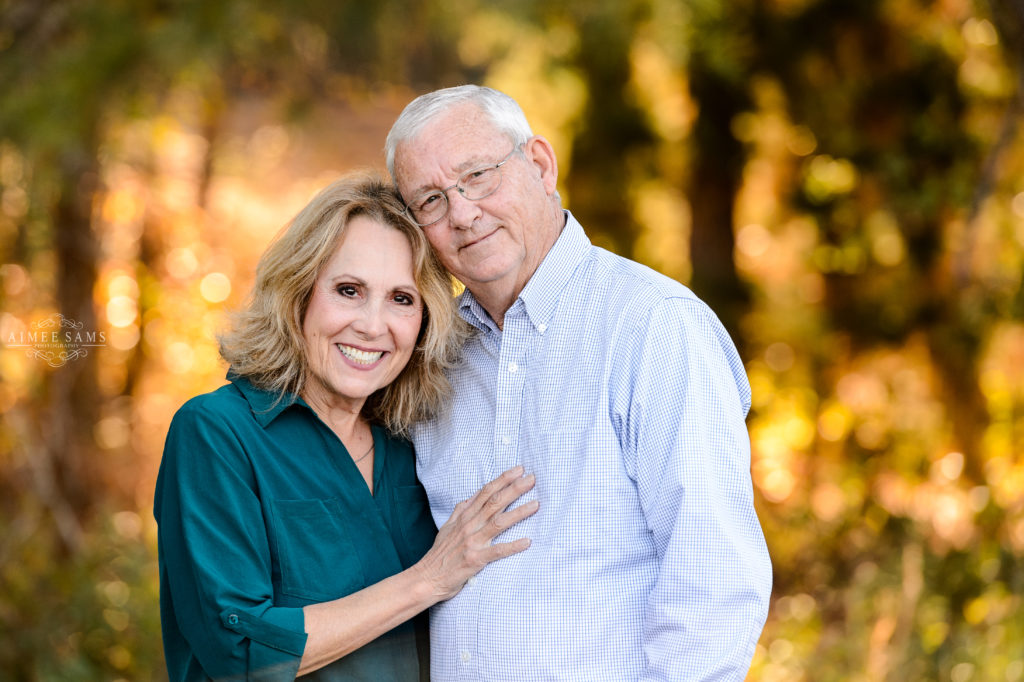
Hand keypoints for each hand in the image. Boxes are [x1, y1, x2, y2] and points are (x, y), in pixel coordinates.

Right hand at [413, 466, 537, 600]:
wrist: (428, 577)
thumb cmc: (439, 554)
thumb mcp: (447, 527)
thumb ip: (460, 511)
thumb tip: (470, 498)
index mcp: (464, 516)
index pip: (486, 492)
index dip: (503, 480)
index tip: (518, 470)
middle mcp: (469, 525)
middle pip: (495, 502)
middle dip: (514, 489)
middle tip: (532, 479)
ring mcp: (472, 542)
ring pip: (499, 522)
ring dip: (519, 512)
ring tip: (536, 504)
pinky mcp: (475, 559)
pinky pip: (497, 551)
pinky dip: (512, 546)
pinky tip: (527, 541)